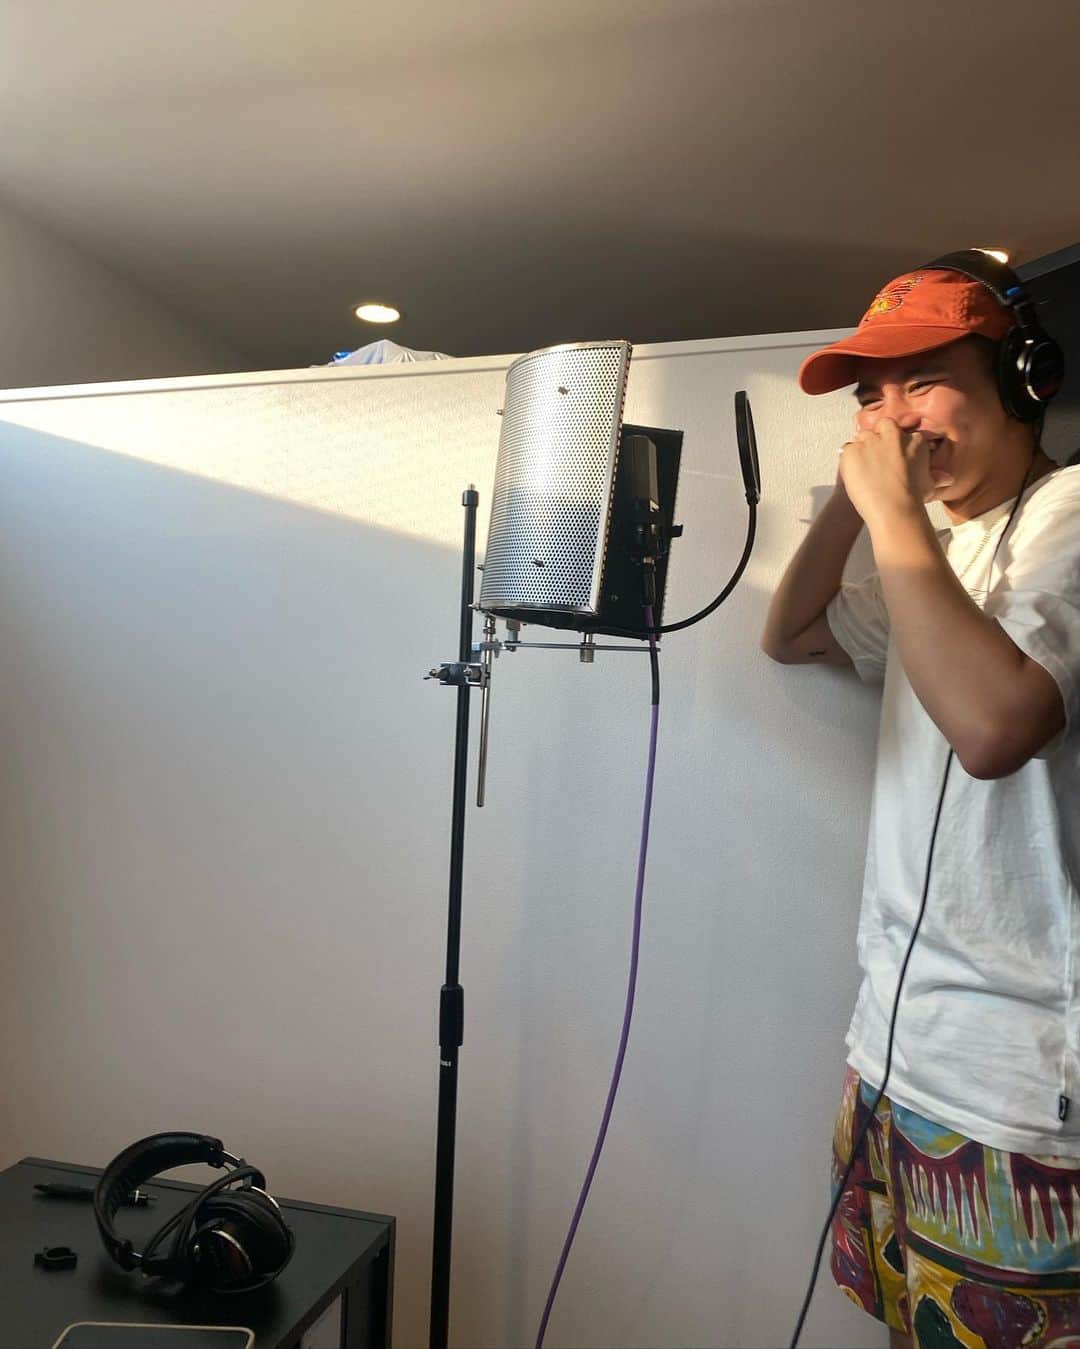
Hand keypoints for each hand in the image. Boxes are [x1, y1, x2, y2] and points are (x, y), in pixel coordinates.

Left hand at [837, 419, 953, 527]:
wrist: (893, 509)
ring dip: (863, 449)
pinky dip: (849, 461)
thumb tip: (947, 478)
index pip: (900, 432)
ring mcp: (871, 441)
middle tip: (877, 461)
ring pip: (863, 437)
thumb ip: (936, 476)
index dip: (895, 445)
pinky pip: (847, 449)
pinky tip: (856, 475)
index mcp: (914, 439)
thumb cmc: (913, 499)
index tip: (892, 458)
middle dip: (879, 439)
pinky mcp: (853, 450)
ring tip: (865, 470)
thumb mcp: (928, 485)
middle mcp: (893, 435)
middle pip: (882, 427)